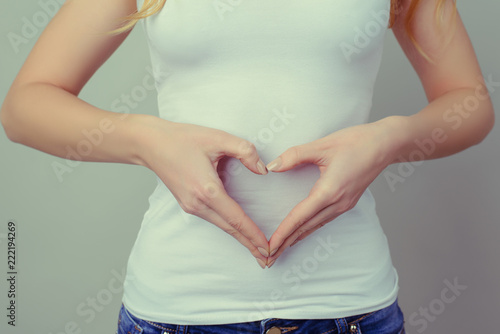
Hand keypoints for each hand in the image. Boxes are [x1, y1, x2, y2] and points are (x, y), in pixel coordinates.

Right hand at [137, 116, 270, 267]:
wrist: (150, 144)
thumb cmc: (183, 138)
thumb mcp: (218, 137)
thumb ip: (245, 151)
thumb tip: (263, 169)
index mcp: (207, 190)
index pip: (236, 219)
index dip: (253, 235)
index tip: (268, 248)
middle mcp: (198, 203)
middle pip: (230, 230)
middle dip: (250, 245)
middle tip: (269, 261)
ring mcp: (191, 206)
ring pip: (222, 226)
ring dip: (240, 238)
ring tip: (257, 250)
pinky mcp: (188, 204)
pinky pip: (213, 219)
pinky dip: (229, 228)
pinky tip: (238, 231)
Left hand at [265, 120, 396, 266]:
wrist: (386, 144)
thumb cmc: (356, 142)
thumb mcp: (322, 146)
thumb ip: (295, 156)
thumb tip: (272, 167)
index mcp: (329, 192)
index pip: (299, 217)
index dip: (282, 233)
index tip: (269, 247)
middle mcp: (337, 203)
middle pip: (305, 228)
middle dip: (285, 243)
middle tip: (268, 258)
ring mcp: (344, 204)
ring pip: (315, 226)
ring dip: (296, 238)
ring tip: (281, 249)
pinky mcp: (348, 202)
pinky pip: (324, 220)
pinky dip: (309, 228)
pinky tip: (302, 232)